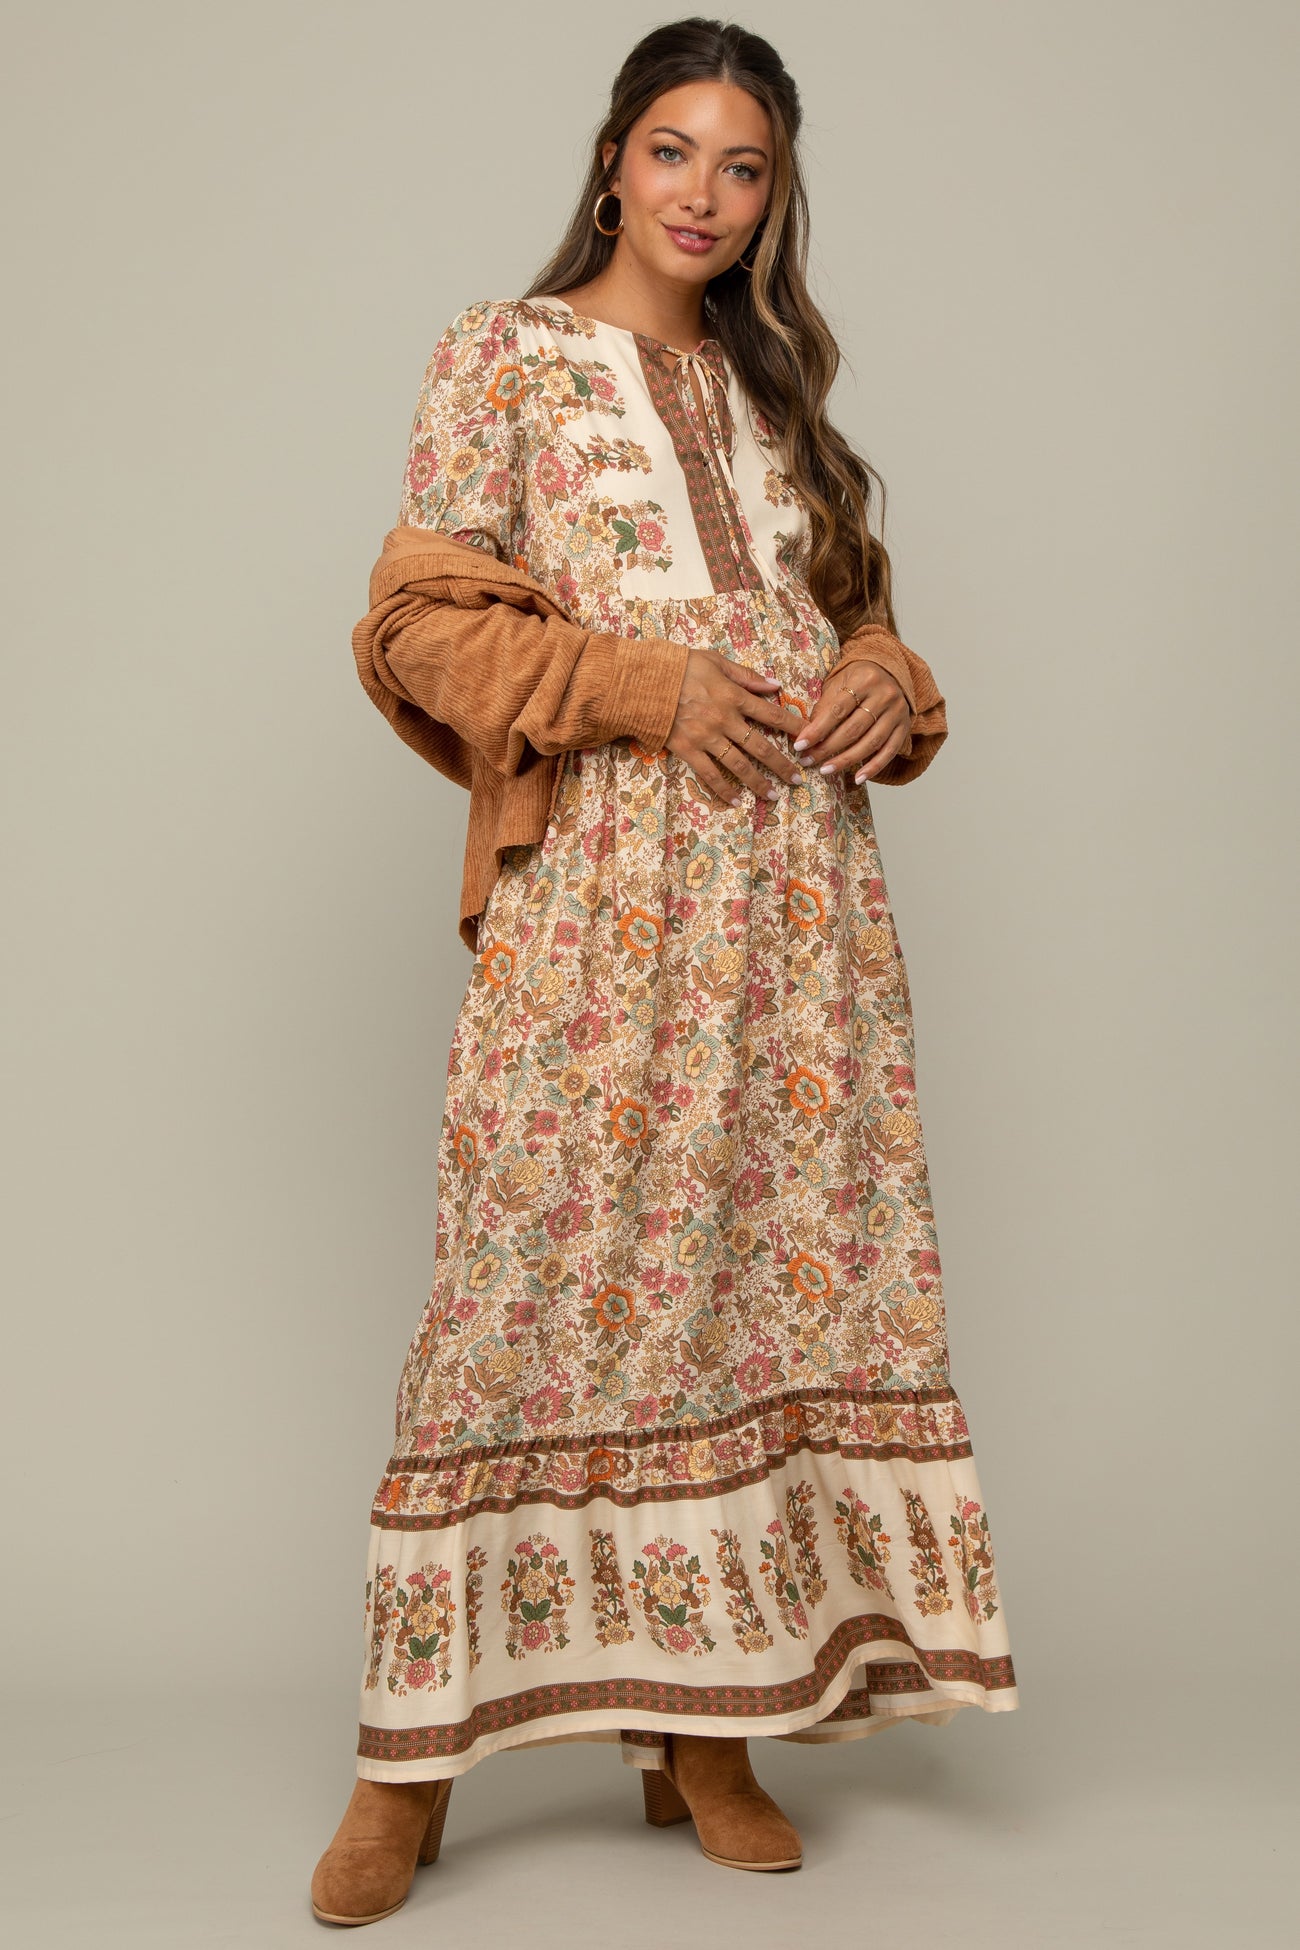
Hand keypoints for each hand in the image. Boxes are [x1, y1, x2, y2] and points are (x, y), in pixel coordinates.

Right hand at [664, 648, 805, 805]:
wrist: (642, 681)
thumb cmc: (678, 666)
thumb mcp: (715, 660)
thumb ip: (746, 675)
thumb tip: (776, 684)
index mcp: (734, 696)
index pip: (771, 713)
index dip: (793, 727)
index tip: (808, 738)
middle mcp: (725, 720)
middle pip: (761, 746)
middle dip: (782, 764)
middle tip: (797, 779)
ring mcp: (706, 738)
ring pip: (739, 765)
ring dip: (758, 782)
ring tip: (773, 795)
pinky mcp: (688, 750)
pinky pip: (710, 775)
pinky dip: (724, 790)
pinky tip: (736, 801)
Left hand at [793, 660, 912, 783]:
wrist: (889, 671)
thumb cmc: (857, 679)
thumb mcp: (838, 682)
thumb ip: (824, 706)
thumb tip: (807, 735)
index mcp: (864, 680)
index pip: (837, 710)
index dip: (817, 730)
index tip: (800, 746)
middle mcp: (884, 695)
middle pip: (853, 729)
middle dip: (827, 748)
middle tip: (807, 761)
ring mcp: (897, 712)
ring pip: (870, 743)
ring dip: (846, 760)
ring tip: (825, 770)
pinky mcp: (904, 727)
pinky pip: (889, 751)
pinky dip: (874, 767)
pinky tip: (858, 778)